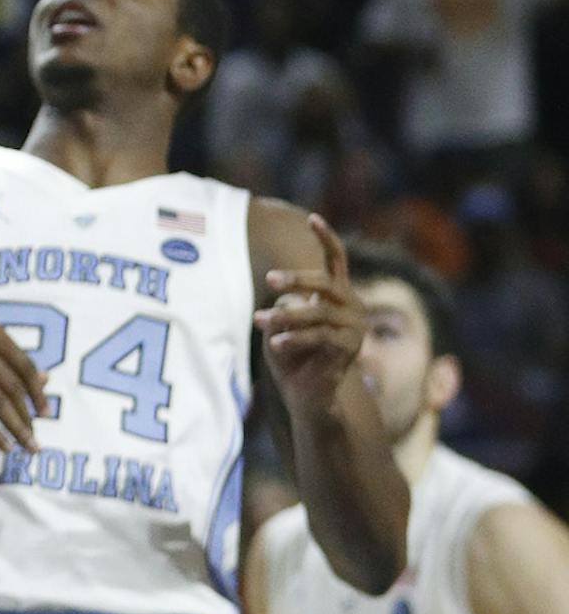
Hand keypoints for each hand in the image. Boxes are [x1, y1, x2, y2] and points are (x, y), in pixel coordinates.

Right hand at [0, 318, 44, 453]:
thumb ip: (9, 360)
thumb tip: (47, 378)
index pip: (22, 364)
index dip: (38, 391)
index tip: (47, 413)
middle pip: (12, 384)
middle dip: (28, 415)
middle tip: (37, 438)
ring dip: (15, 427)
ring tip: (27, 446)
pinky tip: (3, 445)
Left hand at [258, 217, 366, 408]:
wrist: (312, 396)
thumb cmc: (294, 355)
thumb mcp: (286, 323)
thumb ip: (286, 301)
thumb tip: (277, 287)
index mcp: (338, 295)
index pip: (337, 259)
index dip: (326, 238)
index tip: (311, 217)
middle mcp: (351, 307)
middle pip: (325, 283)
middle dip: (297, 278)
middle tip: (269, 279)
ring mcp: (354, 327)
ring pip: (318, 312)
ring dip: (286, 316)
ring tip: (259, 320)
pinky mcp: (350, 348)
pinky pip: (319, 337)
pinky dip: (294, 339)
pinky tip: (274, 344)